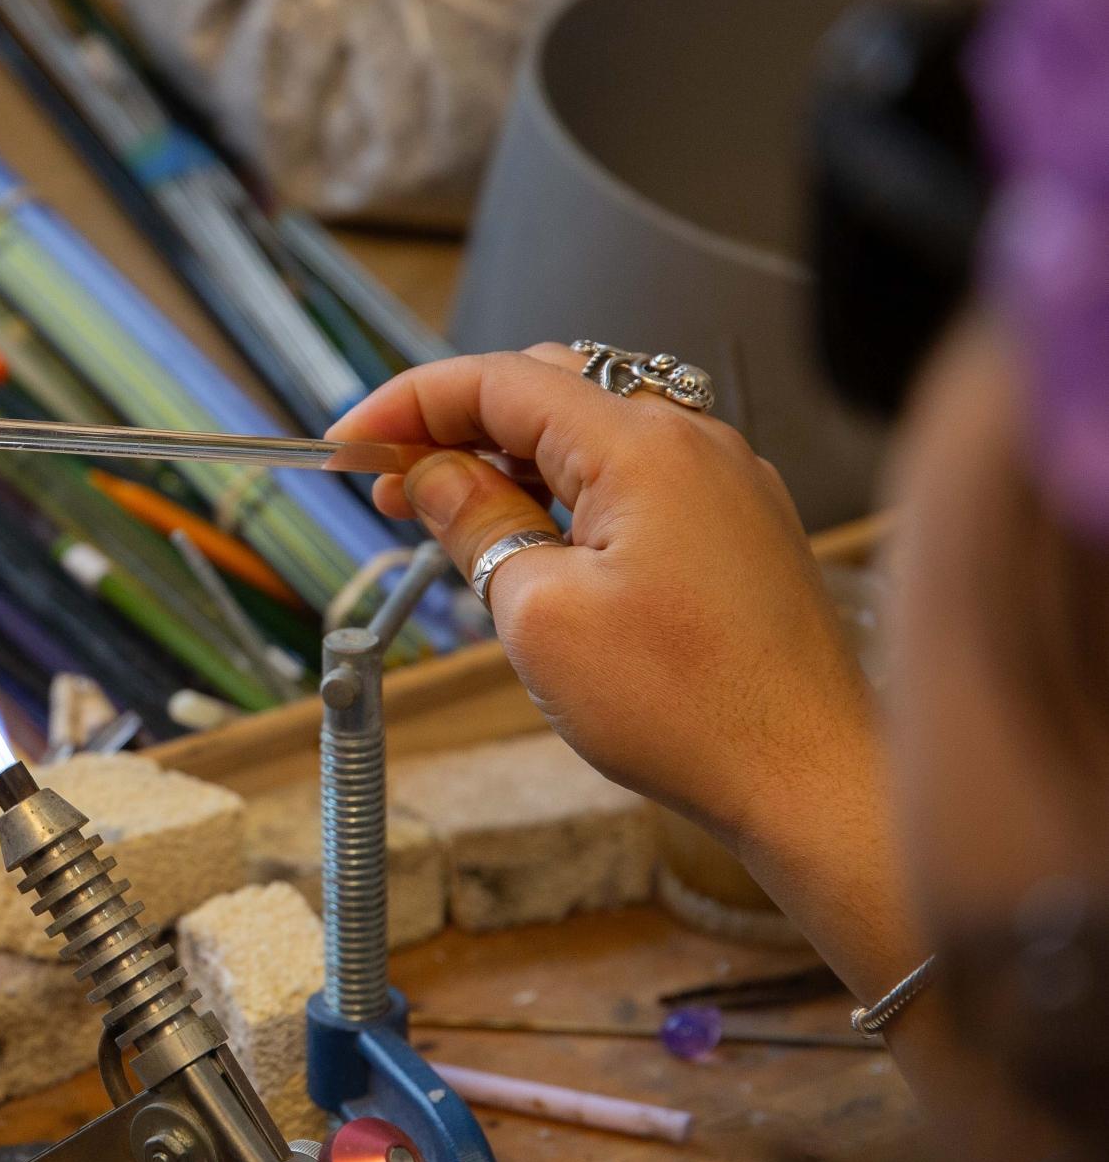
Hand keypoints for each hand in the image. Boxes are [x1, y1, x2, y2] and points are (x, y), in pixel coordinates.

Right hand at [328, 344, 877, 853]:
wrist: (811, 779)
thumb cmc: (687, 707)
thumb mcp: (538, 615)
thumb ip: (478, 525)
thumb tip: (434, 476)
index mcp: (642, 445)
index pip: (499, 382)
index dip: (410, 403)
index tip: (350, 441)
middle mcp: (694, 443)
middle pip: (547, 393)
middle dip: (456, 426)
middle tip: (388, 483)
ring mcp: (725, 485)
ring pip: (592, 437)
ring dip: (510, 463)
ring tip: (447, 517)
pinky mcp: (739, 530)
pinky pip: (636, 480)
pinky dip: (567, 494)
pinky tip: (530, 545)